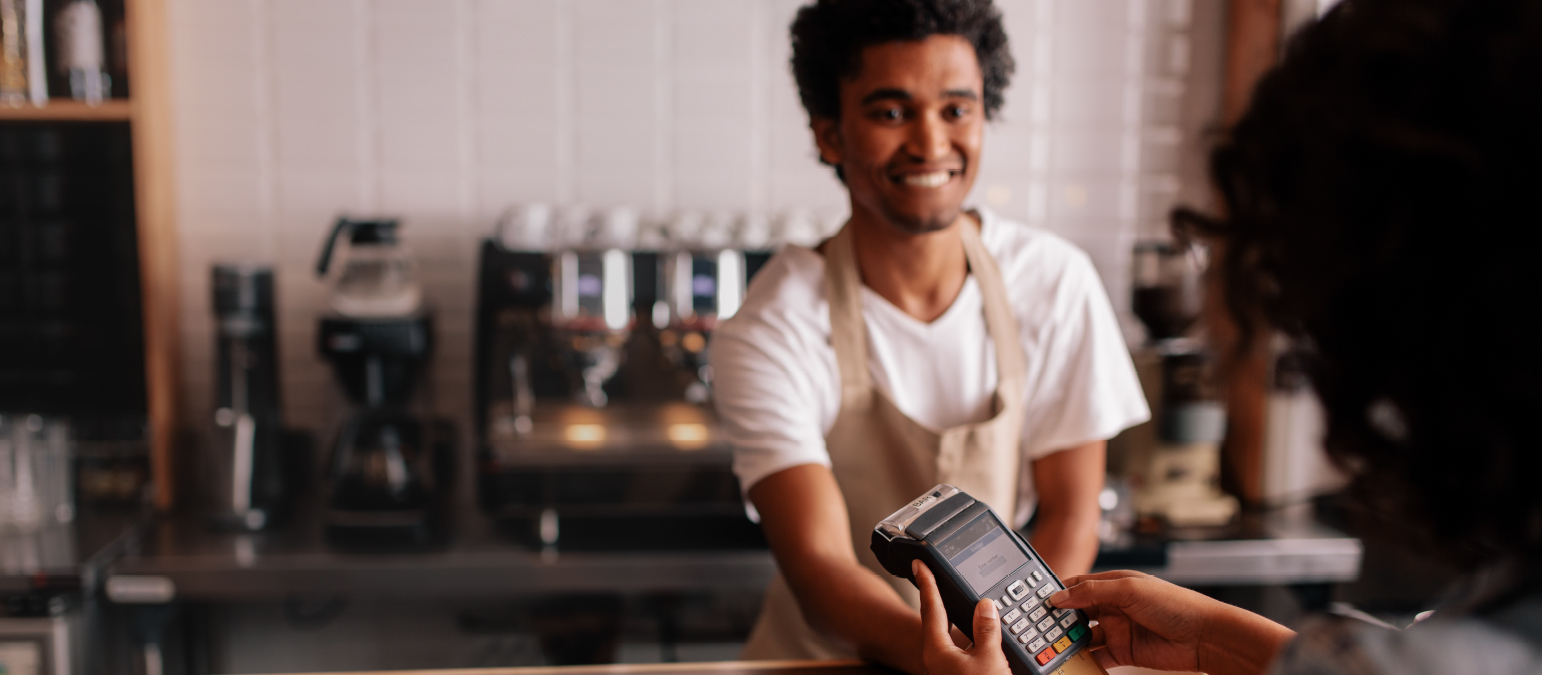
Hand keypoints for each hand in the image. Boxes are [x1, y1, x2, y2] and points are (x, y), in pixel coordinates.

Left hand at [914, 560, 1010, 674]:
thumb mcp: (989, 659)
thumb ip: (987, 630)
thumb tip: (986, 605)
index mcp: (937, 650)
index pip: (930, 608)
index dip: (927, 583)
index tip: (919, 564)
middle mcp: (937, 657)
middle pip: (935, 618)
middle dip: (936, 595)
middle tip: (933, 574)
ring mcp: (946, 666)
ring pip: (947, 634)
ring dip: (954, 615)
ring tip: (956, 596)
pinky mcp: (958, 673)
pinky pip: (960, 646)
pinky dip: (967, 632)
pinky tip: (977, 630)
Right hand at [1048, 570, 1296, 674]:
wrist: (1204, 637)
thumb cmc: (1175, 604)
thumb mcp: (1130, 589)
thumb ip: (1092, 592)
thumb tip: (1060, 596)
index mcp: (1113, 585)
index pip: (1076, 586)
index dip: (1056, 592)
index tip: (1035, 602)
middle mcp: (1112, 606)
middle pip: (1075, 613)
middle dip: (1057, 620)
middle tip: (1038, 628)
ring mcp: (1117, 630)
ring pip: (1083, 636)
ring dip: (1068, 641)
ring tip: (1051, 647)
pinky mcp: (1122, 652)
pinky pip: (1096, 657)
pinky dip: (1083, 661)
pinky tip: (1071, 662)